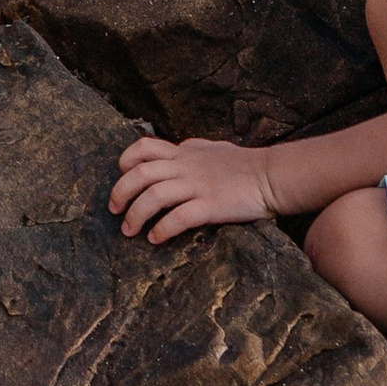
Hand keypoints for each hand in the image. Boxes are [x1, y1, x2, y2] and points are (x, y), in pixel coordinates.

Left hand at [110, 130, 279, 239]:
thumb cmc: (244, 163)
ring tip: (130, 231)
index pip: (144, 148)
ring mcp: (197, 186)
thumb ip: (193, 148)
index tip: (121, 177)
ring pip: (153, 196)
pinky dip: (162, 229)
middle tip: (115, 211)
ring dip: (136, 215)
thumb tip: (180, 147)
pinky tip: (155, 238)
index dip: (126, 162)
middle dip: (120, 193)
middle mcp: (186, 167)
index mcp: (184, 153)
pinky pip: (179, 217)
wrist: (271, 176)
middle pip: (140, 174)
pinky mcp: (211, 205)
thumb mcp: (213, 148)